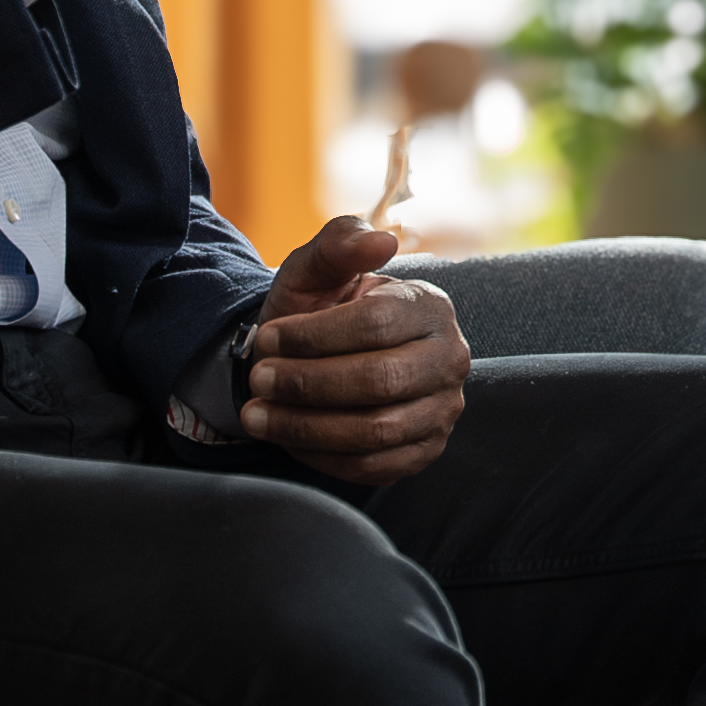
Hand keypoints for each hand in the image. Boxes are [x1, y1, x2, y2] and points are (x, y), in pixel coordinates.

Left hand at [233, 216, 468, 485]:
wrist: (319, 360)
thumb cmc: (319, 311)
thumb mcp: (317, 269)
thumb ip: (339, 243)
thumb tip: (381, 239)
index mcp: (429, 306)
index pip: (377, 324)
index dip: (314, 335)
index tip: (267, 338)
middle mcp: (449, 358)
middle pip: (379, 380)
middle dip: (307, 383)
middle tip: (257, 378)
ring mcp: (443, 409)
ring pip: (375, 430)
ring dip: (305, 426)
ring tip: (256, 414)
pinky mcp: (425, 451)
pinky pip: (374, 467)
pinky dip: (322, 457)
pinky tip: (286, 438)